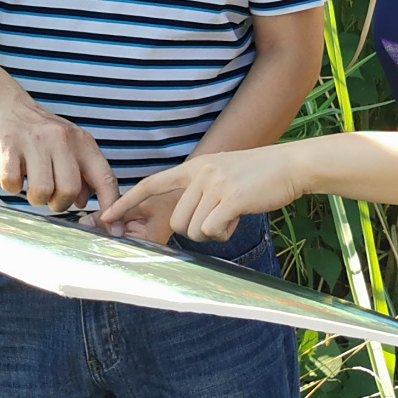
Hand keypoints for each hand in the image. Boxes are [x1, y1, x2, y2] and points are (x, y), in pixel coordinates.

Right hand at [0, 87, 118, 213]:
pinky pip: (12, 184)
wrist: (3, 104)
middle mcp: (62, 139)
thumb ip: (81, 173)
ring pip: (42, 192)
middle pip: (69, 191)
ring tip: (30, 184)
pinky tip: (13, 173)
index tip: (114, 228)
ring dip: (34, 198)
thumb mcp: (68, 146)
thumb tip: (85, 203)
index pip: (106, 178)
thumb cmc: (39, 133)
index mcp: (82, 142)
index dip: (111, 205)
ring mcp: (34, 141)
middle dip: (58, 204)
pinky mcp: (7, 146)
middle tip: (49, 196)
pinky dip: (11, 187)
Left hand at [102, 146, 304, 242]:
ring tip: (232, 215)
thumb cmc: (259, 175)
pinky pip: (212, 230)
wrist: (291, 165)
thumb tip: (186, 221)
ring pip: (193, 230)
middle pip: (176, 221)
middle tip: (219, 219)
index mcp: (195, 166)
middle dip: (195, 230)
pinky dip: (225, 232)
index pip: (152, 183)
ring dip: (212, 232)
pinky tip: (240, 217)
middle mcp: (200, 173)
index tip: (106, 216)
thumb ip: (201, 190)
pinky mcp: (231, 198)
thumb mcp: (223, 173)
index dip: (127, 201)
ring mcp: (215, 184)